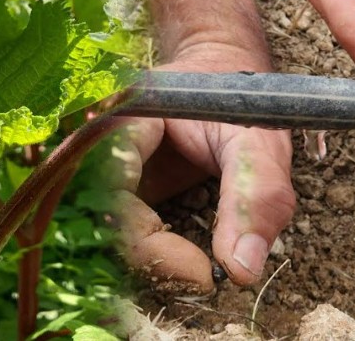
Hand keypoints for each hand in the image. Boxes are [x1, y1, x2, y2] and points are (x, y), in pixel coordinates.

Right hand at [112, 48, 293, 293]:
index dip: (154, 249)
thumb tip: (243, 270)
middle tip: (207, 278)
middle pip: (101, 230)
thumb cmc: (239, 101)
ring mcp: (104, 172)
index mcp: (118, 123)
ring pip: (106, 241)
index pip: (113, 203)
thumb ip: (255, 197)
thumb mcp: (257, 141)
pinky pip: (122, 236)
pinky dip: (154, 257)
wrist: (225, 78)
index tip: (207, 273)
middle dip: (154, 263)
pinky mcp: (118, 191)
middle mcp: (97, 149)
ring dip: (153, 264)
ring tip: (201, 269)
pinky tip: (186, 259)